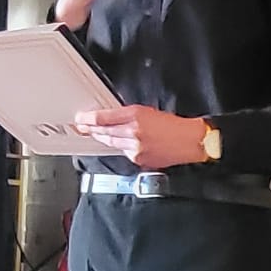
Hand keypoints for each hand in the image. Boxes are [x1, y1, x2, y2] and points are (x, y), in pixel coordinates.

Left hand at [75, 106, 210, 169]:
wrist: (189, 141)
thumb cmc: (173, 125)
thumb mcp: (149, 111)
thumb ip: (129, 115)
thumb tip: (111, 119)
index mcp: (136, 116)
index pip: (105, 118)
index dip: (89, 119)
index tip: (81, 118)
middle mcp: (133, 132)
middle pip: (104, 131)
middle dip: (91, 129)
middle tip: (81, 126)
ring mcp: (135, 148)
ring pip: (111, 142)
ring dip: (102, 138)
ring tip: (94, 134)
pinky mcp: (139, 159)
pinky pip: (123, 152)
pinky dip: (119, 146)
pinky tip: (118, 143)